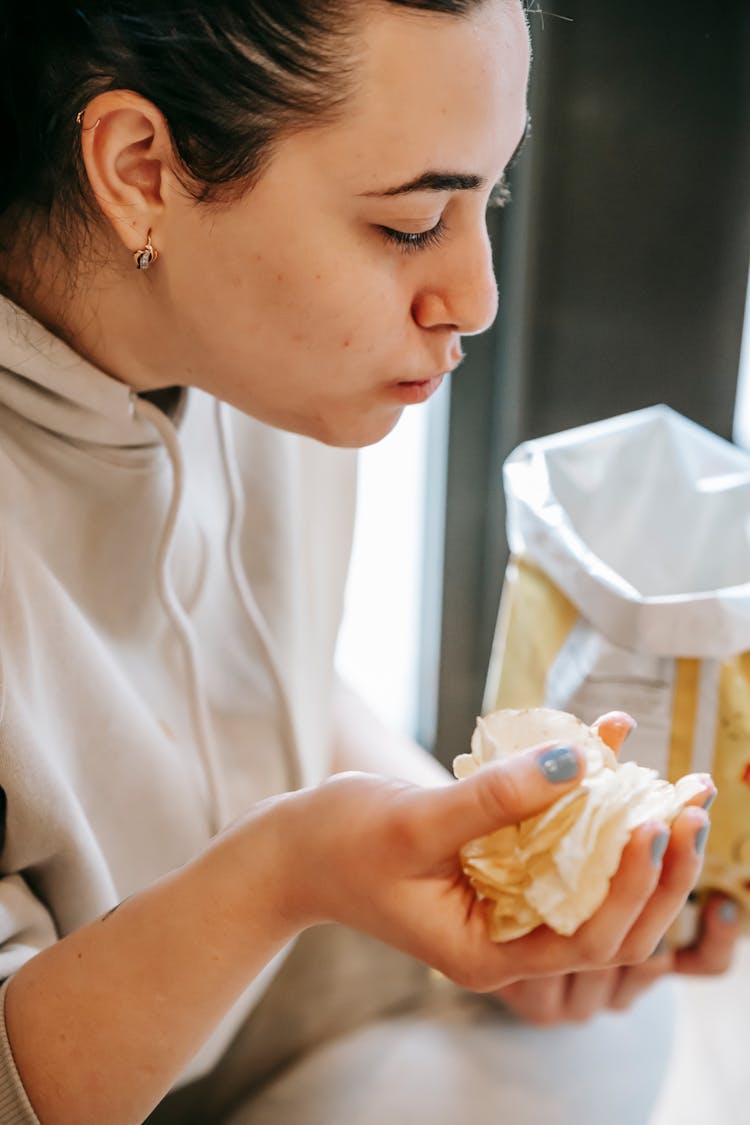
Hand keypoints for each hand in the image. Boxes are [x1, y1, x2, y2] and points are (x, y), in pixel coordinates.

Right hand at [277, 718, 713, 992]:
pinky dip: (593, 810)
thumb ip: (497, 797)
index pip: (587, 938)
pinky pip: (564, 848)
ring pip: (596, 888)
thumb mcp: (417, 819)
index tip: (654, 822)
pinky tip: (607, 753)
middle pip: (611, 922)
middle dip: (659, 869)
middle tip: (691, 805)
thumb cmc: (339, 843)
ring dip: (639, 841)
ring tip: (675, 789)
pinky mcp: (503, 871)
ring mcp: (508, 907)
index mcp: (487, 954)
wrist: (293, 848)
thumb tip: (578, 761)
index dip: (632, 885)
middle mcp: (508, 939)